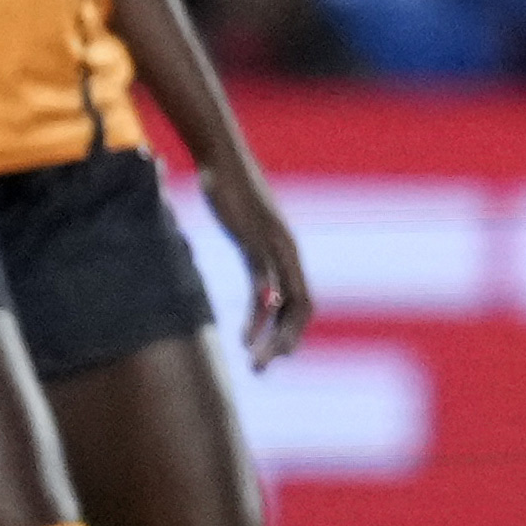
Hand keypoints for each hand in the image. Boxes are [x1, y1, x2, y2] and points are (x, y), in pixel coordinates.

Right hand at [202, 153, 311, 369]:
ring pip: (283, 304)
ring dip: (271, 338)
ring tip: (255, 363)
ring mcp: (274, 248)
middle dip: (286, 343)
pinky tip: (246, 337)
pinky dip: (259, 314)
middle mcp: (288, 253)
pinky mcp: (255, 242)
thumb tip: (251, 269)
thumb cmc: (230, 191)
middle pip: (302, 309)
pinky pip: (262, 285)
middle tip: (265, 368)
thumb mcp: (245, 228)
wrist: (221, 157)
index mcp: (288, 253)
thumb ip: (253, 252)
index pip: (304, 302)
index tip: (276, 353)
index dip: (294, 331)